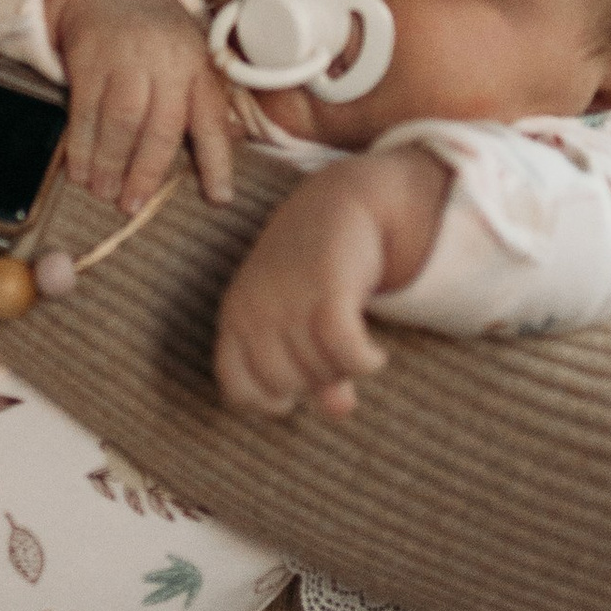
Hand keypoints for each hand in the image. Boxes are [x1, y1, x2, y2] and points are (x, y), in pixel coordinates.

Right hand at [49, 0, 234, 213]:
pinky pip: (85, 109)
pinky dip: (80, 144)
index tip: (220, 199)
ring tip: (103, 192)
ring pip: (122, 120)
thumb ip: (205, 101)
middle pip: (161, 126)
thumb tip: (234, 144)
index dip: (218, 162)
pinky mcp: (90, 57)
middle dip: (146, 172)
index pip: (212, 119)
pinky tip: (77, 170)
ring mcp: (127, 58)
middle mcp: (167, 63)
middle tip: (132, 207)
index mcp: (198, 67)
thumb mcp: (191, 57)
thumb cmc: (157, 35)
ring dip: (110, 163)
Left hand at [213, 147, 449, 418]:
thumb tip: (341, 409)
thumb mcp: (299, 317)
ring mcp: (288, 300)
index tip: (300, 387)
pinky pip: (348, 354)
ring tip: (355, 343)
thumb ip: (313, 367)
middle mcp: (254, 310)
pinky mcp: (327, 289)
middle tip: (336, 355)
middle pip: (286, 386)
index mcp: (234, 318)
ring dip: (345, 370)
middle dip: (316, 382)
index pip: (239, 391)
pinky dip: (365, 363)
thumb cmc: (311, 268)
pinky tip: (376, 356)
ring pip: (320, 372)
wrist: (340, 200)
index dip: (272, 399)